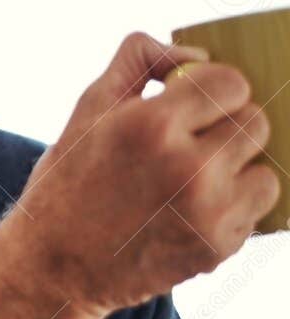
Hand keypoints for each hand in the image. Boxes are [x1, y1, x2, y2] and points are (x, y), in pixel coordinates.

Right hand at [0, 32, 278, 318]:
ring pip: (264, 167)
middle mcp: (187, 169)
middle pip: (255, 121)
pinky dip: (231, 205)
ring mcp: (208, 212)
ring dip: (236, 168)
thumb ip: (138, 61)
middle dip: (225, 125)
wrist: (53, 264)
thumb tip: (192, 54)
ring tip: (191, 179)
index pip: (231, 82)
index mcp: (151, 126)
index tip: (189, 103)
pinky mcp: (219, 246)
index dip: (212, 88)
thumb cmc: (69, 181)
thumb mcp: (87, 109)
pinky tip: (188, 210)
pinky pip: (255, 209)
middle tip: (188, 142)